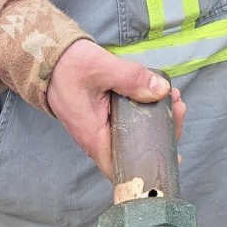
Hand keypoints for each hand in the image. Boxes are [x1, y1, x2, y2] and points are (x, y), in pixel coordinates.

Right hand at [46, 38, 184, 181]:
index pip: (122, 170)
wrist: (47, 56)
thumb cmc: (69, 66)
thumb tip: (162, 90)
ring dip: (158, 120)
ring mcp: (102, 127)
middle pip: (135, 150)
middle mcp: (98, 138)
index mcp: (95, 137)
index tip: (171, 156)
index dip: (148, 170)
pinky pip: (130, 122)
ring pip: (135, 135)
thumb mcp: (101, 68)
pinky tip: (160, 94)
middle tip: (179, 109)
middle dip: (163, 134)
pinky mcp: (105, 115)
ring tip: (174, 98)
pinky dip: (146, 111)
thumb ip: (132, 79)